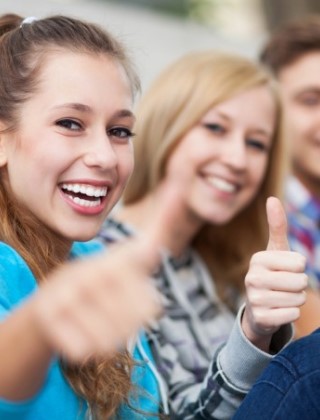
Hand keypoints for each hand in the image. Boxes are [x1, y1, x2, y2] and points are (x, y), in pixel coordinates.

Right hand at [29, 182, 183, 362]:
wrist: (49, 305)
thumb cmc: (100, 286)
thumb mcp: (127, 264)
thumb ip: (151, 244)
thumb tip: (167, 212)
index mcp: (120, 256)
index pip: (153, 238)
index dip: (170, 209)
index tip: (182, 180)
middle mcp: (94, 266)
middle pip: (147, 312)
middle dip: (134, 318)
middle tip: (111, 305)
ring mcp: (69, 289)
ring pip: (117, 337)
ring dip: (112, 336)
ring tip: (96, 316)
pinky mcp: (49, 314)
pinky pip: (89, 350)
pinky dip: (88, 348)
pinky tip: (79, 327)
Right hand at [242, 197, 307, 350]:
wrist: (258, 307)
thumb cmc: (272, 273)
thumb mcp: (276, 250)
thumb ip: (277, 225)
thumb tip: (272, 198)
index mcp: (258, 259)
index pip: (300, 262)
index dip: (299, 267)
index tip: (285, 269)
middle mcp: (252, 277)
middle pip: (300, 281)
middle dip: (299, 285)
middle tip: (284, 286)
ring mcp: (254, 299)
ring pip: (298, 299)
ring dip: (296, 300)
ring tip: (281, 297)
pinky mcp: (260, 317)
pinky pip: (292, 314)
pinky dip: (290, 314)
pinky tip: (277, 310)